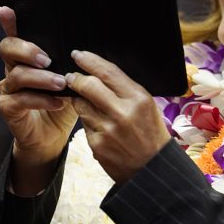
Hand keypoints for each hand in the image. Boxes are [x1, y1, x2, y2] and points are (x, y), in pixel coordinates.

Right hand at [0, 6, 76, 193]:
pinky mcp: (9, 109)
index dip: (10, 22)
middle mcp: (13, 70)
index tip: (8, 10)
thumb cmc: (61, 105)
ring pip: (16, 75)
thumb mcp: (72, 81)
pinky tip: (57, 102)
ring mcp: (9, 90)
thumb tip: (89, 50)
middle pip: (8, 48)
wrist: (51, 138)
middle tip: (47, 58)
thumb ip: (74, 66)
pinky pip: (20, 100)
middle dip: (27, 49)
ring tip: (60, 83)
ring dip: (40, 78)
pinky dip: (41, 100)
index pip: (16, 35)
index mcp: (27, 59)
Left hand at [66, 50, 171, 183]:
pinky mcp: (97, 145)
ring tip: (85, 101)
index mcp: (138, 98)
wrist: (152, 168)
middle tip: (71, 76)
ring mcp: (107, 129)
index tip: (79, 55)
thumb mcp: (148, 106)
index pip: (108, 72)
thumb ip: (125, 89)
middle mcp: (122, 112)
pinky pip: (84, 125)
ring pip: (81, 105)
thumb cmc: (151, 133)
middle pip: (88, 85)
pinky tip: (98, 125)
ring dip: (79, 100)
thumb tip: (99, 72)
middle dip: (75, 78)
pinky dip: (87, 121)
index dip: (90, 61)